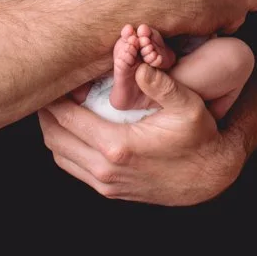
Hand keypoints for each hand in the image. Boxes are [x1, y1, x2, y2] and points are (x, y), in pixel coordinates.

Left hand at [37, 62, 243, 204]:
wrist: (210, 178)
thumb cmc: (200, 137)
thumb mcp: (187, 105)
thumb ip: (161, 84)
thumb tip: (138, 64)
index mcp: (117, 146)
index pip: (68, 119)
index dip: (54, 98)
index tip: (52, 79)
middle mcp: (105, 169)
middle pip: (55, 139)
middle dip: (46, 113)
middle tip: (48, 90)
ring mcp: (106, 184)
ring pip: (60, 157)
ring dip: (55, 132)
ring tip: (57, 107)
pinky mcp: (110, 191)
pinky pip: (74, 168)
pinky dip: (67, 148)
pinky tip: (74, 129)